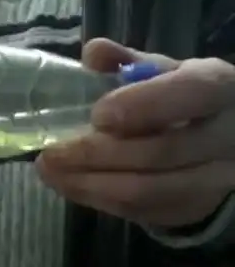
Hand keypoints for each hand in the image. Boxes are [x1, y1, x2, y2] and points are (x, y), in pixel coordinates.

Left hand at [36, 38, 234, 226]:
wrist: (224, 140)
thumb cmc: (181, 98)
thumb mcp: (161, 71)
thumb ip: (125, 60)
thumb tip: (92, 54)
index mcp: (218, 87)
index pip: (190, 93)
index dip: (143, 105)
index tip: (98, 115)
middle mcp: (226, 137)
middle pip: (161, 152)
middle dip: (97, 154)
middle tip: (52, 152)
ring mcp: (216, 179)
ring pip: (149, 191)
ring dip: (90, 184)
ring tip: (49, 171)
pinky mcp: (195, 209)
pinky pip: (144, 212)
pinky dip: (100, 200)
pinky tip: (70, 185)